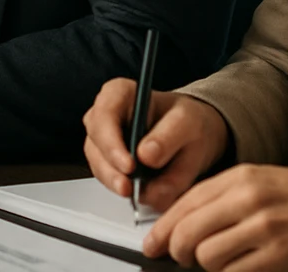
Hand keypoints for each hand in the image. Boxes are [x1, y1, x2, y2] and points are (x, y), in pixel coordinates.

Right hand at [83, 80, 229, 211]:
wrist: (191, 135)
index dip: (111, 140)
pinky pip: (107, 177)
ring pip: (97, 163)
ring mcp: (103, 140)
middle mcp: (105, 115)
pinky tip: (136, 192)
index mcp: (120, 94)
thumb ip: (169, 137)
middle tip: (128, 187)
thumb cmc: (186, 120)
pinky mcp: (108, 162)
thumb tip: (146, 157)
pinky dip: (119, 187)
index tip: (129, 165)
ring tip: (133, 193)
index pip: (104, 114)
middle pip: (95, 141)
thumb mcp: (187, 122)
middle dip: (110, 167)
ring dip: (113, 180)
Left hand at [144, 164, 287, 270]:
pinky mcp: (278, 256)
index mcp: (241, 177)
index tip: (154, 242)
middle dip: (178, 251)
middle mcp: (248, 199)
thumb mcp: (262, 181)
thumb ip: (224, 197)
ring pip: (207, 257)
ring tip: (223, 261)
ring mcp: (263, 228)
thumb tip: (184, 221)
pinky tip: (241, 268)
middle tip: (184, 258)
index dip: (164, 227)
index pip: (186, 202)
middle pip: (188, 232)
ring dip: (208, 266)